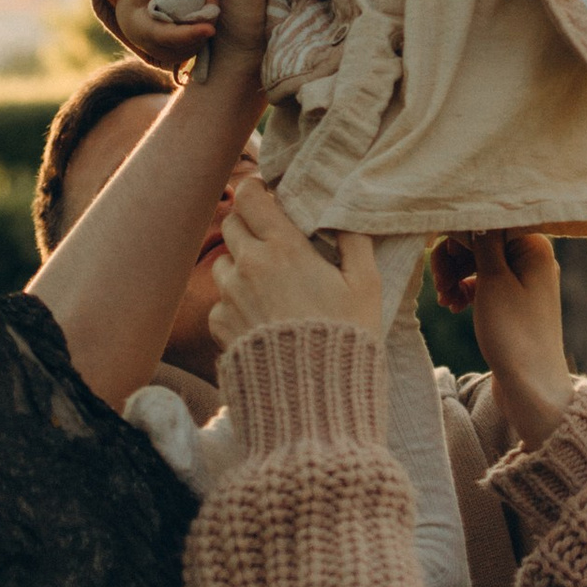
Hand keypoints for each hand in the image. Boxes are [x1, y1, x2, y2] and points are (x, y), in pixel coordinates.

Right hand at [107, 0, 216, 73]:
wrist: (132, 25)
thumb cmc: (135, 5)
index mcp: (147, 33)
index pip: (171, 36)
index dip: (192, 33)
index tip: (210, 29)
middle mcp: (160, 50)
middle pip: (191, 39)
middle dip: (207, 16)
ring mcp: (173, 57)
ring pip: (199, 42)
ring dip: (209, 19)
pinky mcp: (183, 56)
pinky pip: (200, 42)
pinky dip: (206, 24)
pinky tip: (207, 7)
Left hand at [208, 177, 379, 351]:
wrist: (314, 395)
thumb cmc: (346, 336)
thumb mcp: (366, 285)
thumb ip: (355, 243)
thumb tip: (344, 217)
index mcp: (283, 247)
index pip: (250, 196)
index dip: (256, 190)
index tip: (268, 195)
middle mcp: (250, 266)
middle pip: (231, 223)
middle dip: (249, 224)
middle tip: (272, 239)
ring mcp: (230, 296)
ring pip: (222, 262)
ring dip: (240, 264)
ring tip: (268, 283)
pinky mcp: (220, 326)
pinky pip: (220, 302)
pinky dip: (235, 304)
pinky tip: (261, 318)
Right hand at [434, 231, 574, 452]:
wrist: (531, 388)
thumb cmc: (514, 334)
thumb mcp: (493, 281)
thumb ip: (481, 241)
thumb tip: (471, 211)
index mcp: (534, 245)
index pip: (487, 220)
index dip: (458, 233)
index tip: (435, 252)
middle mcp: (532, 258)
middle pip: (480, 239)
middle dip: (453, 257)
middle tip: (439, 284)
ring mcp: (523, 281)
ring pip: (477, 261)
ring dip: (455, 274)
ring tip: (445, 299)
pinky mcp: (512, 303)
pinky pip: (482, 283)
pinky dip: (465, 290)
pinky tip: (453, 306)